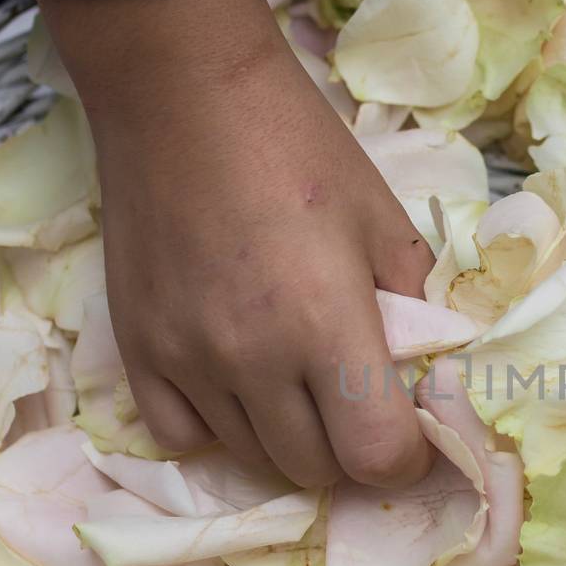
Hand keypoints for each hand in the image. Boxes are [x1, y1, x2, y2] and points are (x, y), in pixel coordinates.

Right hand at [34, 0, 433, 487]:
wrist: (183, 96)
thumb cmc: (300, 149)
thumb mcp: (385, 221)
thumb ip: (415, 308)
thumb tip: (427, 375)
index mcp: (327, 325)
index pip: (377, 456)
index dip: (407, 458)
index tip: (412, 431)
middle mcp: (254, 359)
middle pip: (314, 469)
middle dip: (350, 450)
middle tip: (357, 403)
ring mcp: (188, 360)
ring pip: (251, 457)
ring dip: (287, 438)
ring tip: (298, 385)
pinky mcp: (138, 350)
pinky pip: (182, 437)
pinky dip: (218, 428)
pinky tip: (236, 385)